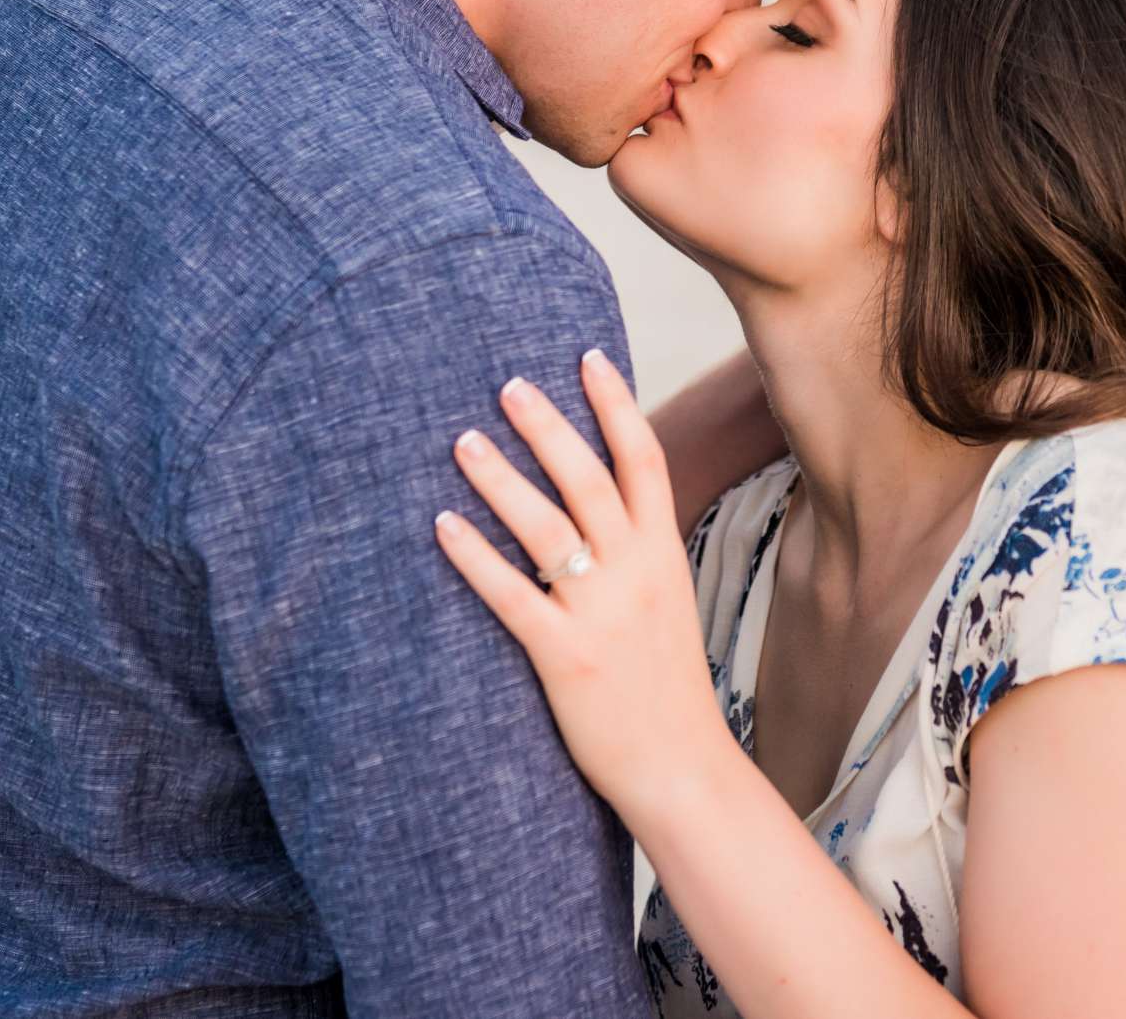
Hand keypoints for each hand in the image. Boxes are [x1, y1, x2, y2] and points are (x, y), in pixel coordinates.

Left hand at [434, 348, 736, 823]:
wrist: (682, 767)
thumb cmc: (665, 690)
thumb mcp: (668, 605)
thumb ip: (638, 557)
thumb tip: (600, 514)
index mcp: (664, 554)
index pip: (643, 460)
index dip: (615, 404)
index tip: (587, 358)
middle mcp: (637, 572)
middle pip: (589, 477)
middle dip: (547, 425)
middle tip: (507, 384)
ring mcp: (602, 612)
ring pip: (547, 526)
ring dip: (501, 478)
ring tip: (462, 440)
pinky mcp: (566, 655)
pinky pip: (512, 594)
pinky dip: (475, 556)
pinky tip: (442, 526)